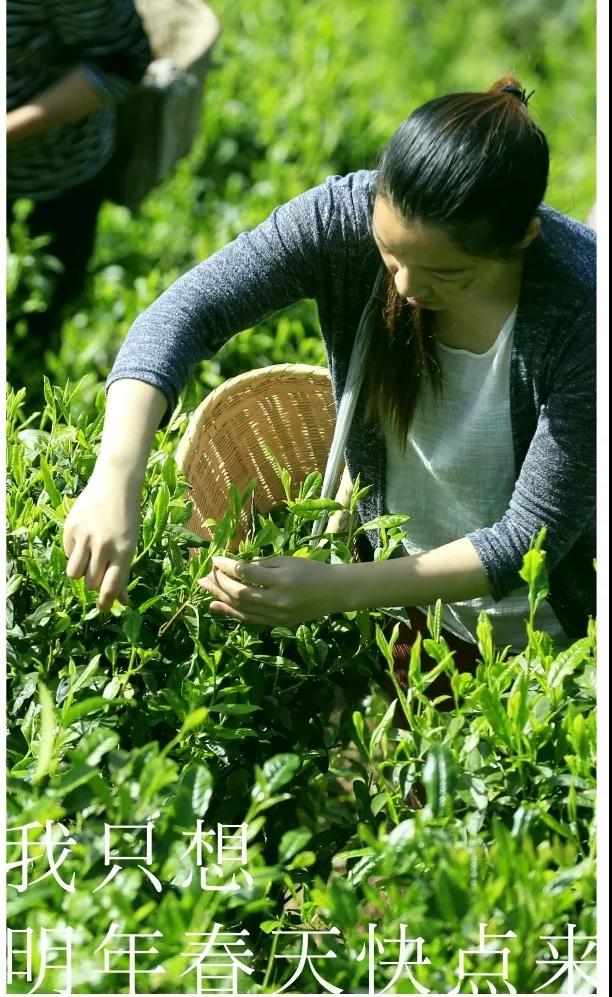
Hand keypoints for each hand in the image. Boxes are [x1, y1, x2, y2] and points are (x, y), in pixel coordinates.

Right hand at [63, 469, 140, 610]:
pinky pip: (68, 554)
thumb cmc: (126, 519)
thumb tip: (122, 602)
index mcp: (123, 552)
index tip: (103, 609)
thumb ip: (123, 573)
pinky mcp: (71, 528)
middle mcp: (104, 546)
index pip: (111, 587)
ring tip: (88, 560)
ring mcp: (86, 537)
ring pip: (74, 573)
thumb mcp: (130, 545)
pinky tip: (84, 539)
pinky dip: (74, 553)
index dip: (105, 603)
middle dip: (93, 583)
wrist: (115, 485)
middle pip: (91, 583)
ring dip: (80, 573)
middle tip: (98, 572)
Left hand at [198, 556, 349, 625]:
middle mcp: (277, 600)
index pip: (246, 573)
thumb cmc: (310, 571)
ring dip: (220, 598)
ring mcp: (276, 615)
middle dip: (220, 583)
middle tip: (206, 574)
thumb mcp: (287, 561)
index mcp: (281, 580)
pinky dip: (230, 613)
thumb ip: (261, 565)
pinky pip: (249, 619)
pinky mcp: (276, 624)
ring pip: (241, 608)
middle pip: (240, 593)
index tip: (215, 560)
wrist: (334, 592)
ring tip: (204, 588)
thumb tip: (234, 567)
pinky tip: (215, 606)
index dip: (227, 566)